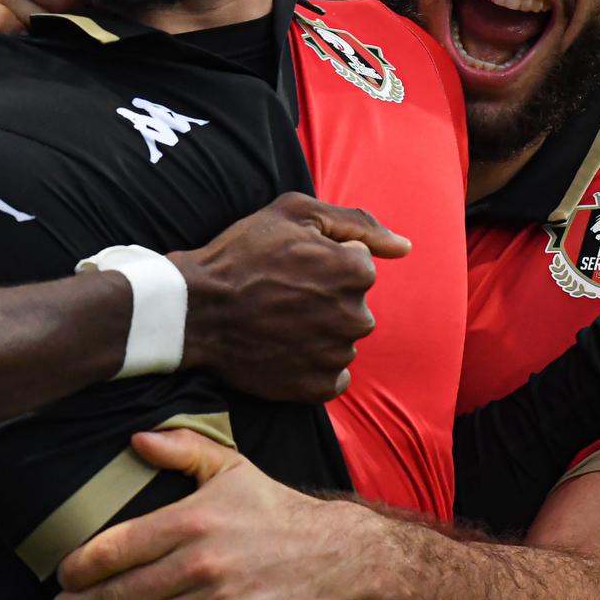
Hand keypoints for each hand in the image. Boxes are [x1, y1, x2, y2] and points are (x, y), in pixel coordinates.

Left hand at [53, 429, 365, 599]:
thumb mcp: (231, 466)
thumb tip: (135, 440)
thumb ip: (181, 448)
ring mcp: (218, 599)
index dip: (80, 566)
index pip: (116, 546)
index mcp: (190, 518)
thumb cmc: (274, 509)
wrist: (338, 553)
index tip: (62, 576)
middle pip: (120, 591)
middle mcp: (199, 560)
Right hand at [172, 193, 409, 402]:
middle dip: (325, 297)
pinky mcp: (316, 386)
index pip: (358, 265)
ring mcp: (336, 355)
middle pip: (353, 304)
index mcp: (355, 272)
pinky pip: (333, 376)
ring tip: (277, 321)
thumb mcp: (296, 212)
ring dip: (319, 330)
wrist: (195, 310)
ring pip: (342, 339)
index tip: (290, 265)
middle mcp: (355, 317)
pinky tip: (284, 348)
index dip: (323, 260)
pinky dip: (313, 364)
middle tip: (281, 293)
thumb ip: (358, 224)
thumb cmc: (242, 254)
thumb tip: (404, 247)